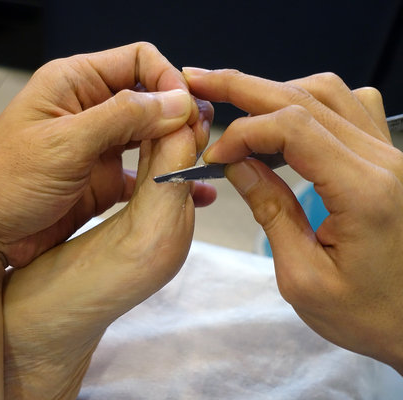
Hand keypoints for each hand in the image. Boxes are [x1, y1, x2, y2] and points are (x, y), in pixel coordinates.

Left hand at [0, 43, 215, 398]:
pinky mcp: (99, 183)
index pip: (138, 61)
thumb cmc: (1, 183)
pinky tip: (187, 193)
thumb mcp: (63, 144)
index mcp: (73, 84)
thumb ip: (121, 118)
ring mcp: (95, 148)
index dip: (167, 81)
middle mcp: (88, 111)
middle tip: (199, 141)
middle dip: (177, 117)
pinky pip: (142, 176)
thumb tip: (177, 102)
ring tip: (198, 165)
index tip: (186, 111)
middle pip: (149, 99)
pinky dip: (164, 181)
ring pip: (150, 138)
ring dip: (176, 148)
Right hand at [185, 68, 402, 373]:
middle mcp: (385, 162)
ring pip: (329, 94)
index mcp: (365, 193)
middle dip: (244, 87)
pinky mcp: (390, 160)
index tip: (215, 155)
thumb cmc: (370, 315)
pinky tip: (288, 121)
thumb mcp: (303, 278)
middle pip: (307, 98)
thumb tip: (237, 165)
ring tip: (237, 103)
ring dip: (277, 92)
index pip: (293, 130)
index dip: (243, 132)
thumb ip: (270, 212)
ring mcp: (392, 156)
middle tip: (200, 80)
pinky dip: (311, 103)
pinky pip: (352, 108)